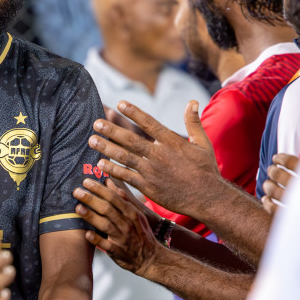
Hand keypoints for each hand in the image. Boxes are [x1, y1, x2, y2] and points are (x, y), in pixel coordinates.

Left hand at [74, 177, 160, 274]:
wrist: (151, 258)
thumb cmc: (141, 233)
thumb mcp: (136, 213)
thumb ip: (122, 198)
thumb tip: (109, 181)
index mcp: (131, 213)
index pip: (114, 197)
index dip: (99, 189)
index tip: (86, 181)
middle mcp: (127, 224)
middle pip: (107, 209)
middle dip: (91, 199)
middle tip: (76, 191)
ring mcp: (122, 238)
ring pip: (105, 225)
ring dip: (91, 216)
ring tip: (78, 208)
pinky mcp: (117, 251)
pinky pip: (106, 245)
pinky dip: (97, 239)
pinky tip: (87, 234)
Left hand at [88, 100, 224, 219]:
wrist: (207, 198)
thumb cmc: (206, 170)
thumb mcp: (203, 143)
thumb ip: (194, 122)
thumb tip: (192, 101)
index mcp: (172, 142)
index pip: (149, 123)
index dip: (134, 112)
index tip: (120, 104)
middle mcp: (159, 154)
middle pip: (130, 139)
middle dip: (111, 130)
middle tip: (95, 123)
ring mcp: (152, 171)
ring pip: (124, 157)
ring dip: (106, 148)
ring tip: (92, 140)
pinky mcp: (148, 186)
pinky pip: (126, 176)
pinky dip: (112, 170)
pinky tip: (100, 164)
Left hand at [260, 152, 299, 213]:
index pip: (291, 162)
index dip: (281, 158)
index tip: (276, 158)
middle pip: (279, 175)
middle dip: (272, 172)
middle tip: (271, 171)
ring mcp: (298, 204)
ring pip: (273, 191)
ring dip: (268, 186)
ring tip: (267, 184)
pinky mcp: (292, 217)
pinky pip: (273, 209)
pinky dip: (267, 202)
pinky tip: (266, 199)